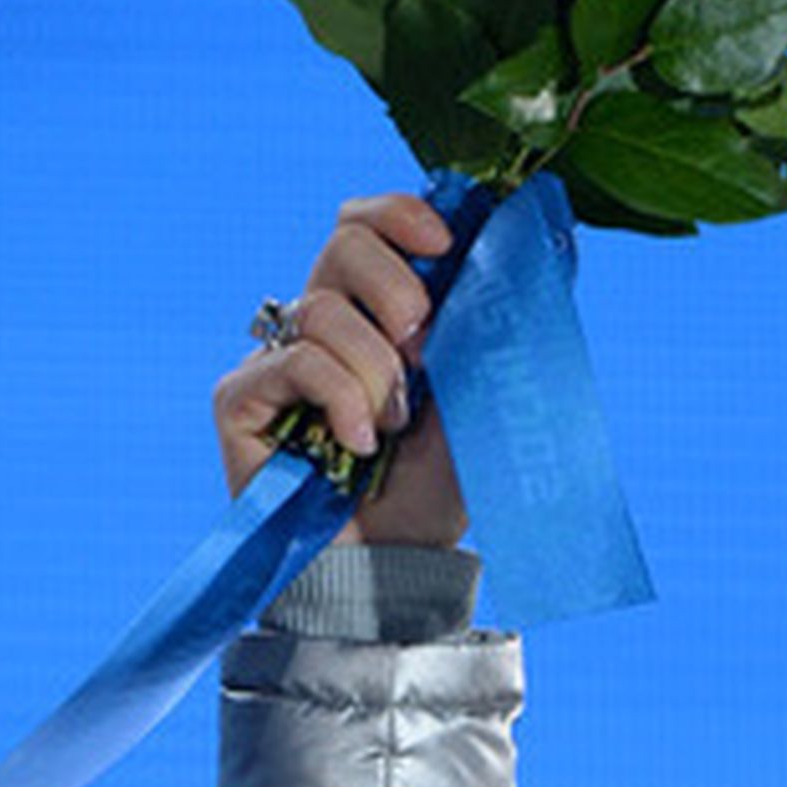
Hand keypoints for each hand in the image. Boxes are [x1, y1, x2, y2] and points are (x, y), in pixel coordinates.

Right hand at [212, 193, 469, 547]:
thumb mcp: (482, 399)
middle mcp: (320, 326)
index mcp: (373, 313)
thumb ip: (492, 327)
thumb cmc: (437, 494)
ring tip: (394, 428)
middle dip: (394, 286)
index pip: (367, 224)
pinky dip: (341, 399)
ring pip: (322, 308)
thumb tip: (545, 248)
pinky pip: (294, 362)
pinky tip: (357, 445)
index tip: (443, 242)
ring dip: (376, 369)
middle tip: (422, 348)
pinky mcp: (241, 400)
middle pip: (343, 241)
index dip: (400, 214)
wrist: (396, 571)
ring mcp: (277, 360)